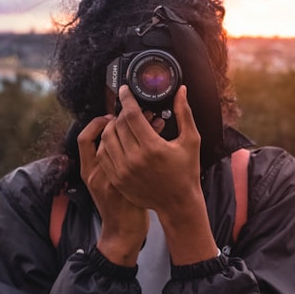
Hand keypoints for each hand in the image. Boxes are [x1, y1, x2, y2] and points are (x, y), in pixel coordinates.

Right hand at [78, 116, 148, 265]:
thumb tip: (112, 134)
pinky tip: (163, 132)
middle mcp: (98, 174)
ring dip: (141, 125)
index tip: (112, 116)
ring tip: (156, 118)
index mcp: (90, 171)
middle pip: (107, 135)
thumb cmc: (114, 204)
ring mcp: (115, 179)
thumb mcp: (101, 183)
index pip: (84, 139)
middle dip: (125, 118)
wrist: (124, 231)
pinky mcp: (132, 183)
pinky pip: (142, 153)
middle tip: (141, 109)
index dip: (97, 124)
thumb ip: (104, 160)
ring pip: (126, 141)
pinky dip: (153, 138)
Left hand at [97, 86, 217, 263]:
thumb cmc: (186, 171)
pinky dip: (107, 143)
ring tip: (122, 124)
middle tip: (129, 110)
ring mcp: (123, 171)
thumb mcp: (191, 141)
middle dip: (122, 113)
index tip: (125, 90)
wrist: (178, 203)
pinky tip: (117, 140)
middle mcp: (135, 159)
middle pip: (118, 125)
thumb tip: (181, 91)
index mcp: (153, 148)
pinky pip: (103, 155)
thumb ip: (184, 113)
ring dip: (112, 127)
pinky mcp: (117, 180)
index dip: (127, 99)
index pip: (131, 115)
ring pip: (107, 139)